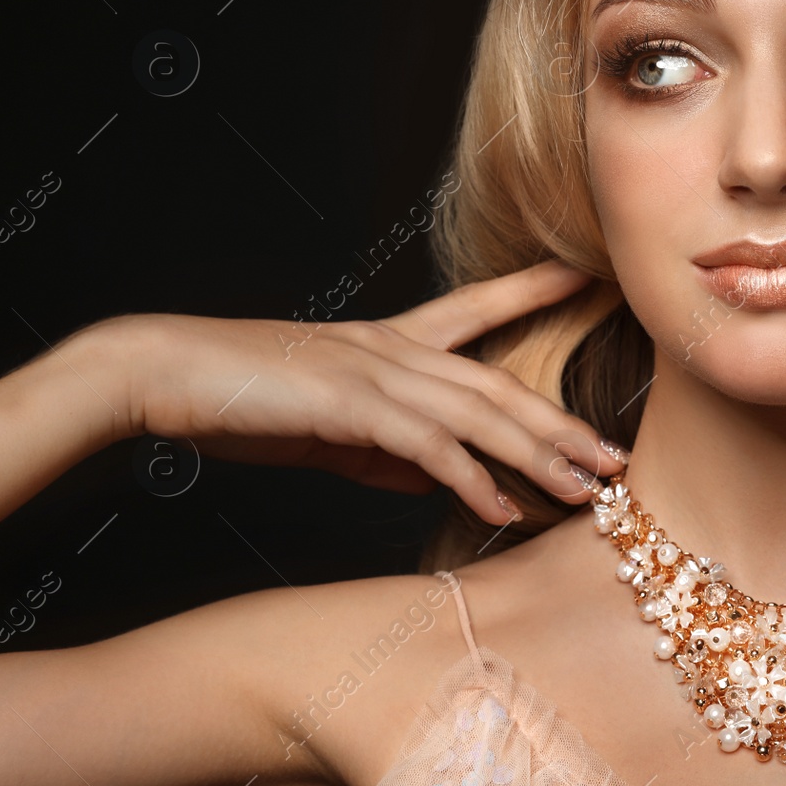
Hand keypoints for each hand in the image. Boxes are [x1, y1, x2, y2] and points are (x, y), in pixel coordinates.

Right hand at [92, 259, 618, 524]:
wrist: (166, 374)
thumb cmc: (246, 397)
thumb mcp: (330, 428)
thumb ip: (386, 453)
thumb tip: (436, 482)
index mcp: (393, 342)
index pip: (480, 306)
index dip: (535, 288)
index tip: (587, 276)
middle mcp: (397, 349)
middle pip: (501, 385)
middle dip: (564, 424)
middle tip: (619, 458)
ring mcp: (377, 372)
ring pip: (480, 414)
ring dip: (537, 457)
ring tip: (586, 490)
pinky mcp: (351, 404)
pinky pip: (428, 447)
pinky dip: (470, 479)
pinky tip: (501, 509)